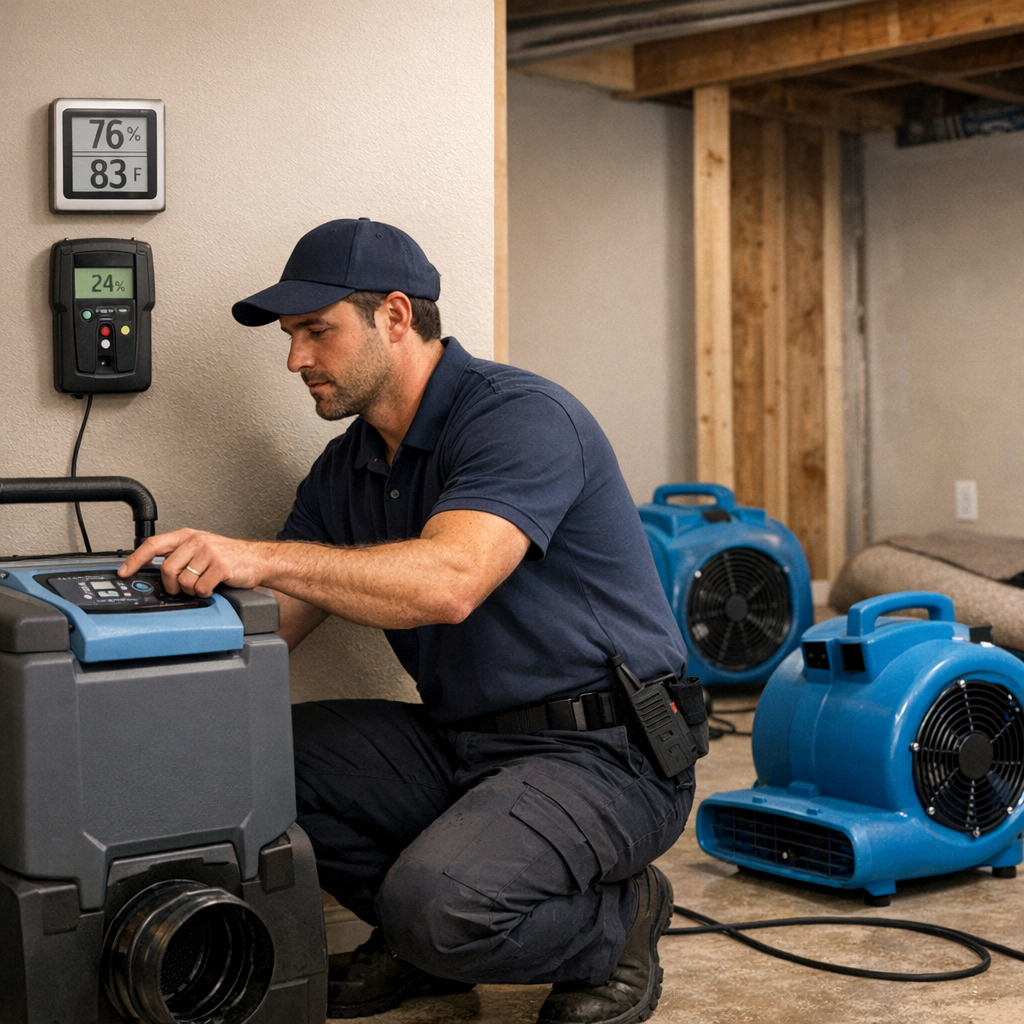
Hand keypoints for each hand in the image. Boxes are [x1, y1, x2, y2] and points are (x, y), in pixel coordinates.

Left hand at [118, 529, 265, 597]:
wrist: (258, 559)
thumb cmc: (229, 556)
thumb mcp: (201, 549)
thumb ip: (180, 555)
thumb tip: (155, 572)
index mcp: (188, 535)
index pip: (153, 545)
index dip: (135, 559)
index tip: (124, 572)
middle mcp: (196, 541)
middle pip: (166, 569)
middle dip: (172, 585)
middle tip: (182, 587)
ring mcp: (209, 552)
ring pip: (183, 581)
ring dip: (191, 590)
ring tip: (202, 585)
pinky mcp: (220, 566)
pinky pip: (200, 588)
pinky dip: (205, 593)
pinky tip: (213, 587)